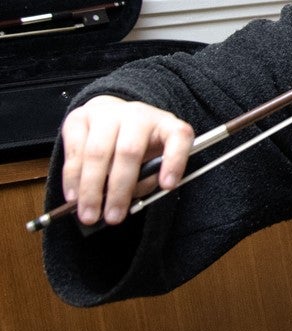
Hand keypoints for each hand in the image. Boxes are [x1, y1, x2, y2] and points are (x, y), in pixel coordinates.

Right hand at [60, 95, 193, 225]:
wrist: (111, 115)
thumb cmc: (138, 145)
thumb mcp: (153, 160)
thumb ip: (147, 179)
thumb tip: (126, 201)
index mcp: (166, 124)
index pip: (179, 136)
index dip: (175, 161)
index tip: (167, 186)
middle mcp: (138, 115)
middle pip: (129, 151)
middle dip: (119, 189)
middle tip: (114, 217)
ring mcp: (108, 113)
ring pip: (97, 152)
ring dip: (91, 188)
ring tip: (89, 214)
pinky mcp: (80, 117)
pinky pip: (74, 151)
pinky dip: (72, 177)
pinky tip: (74, 195)